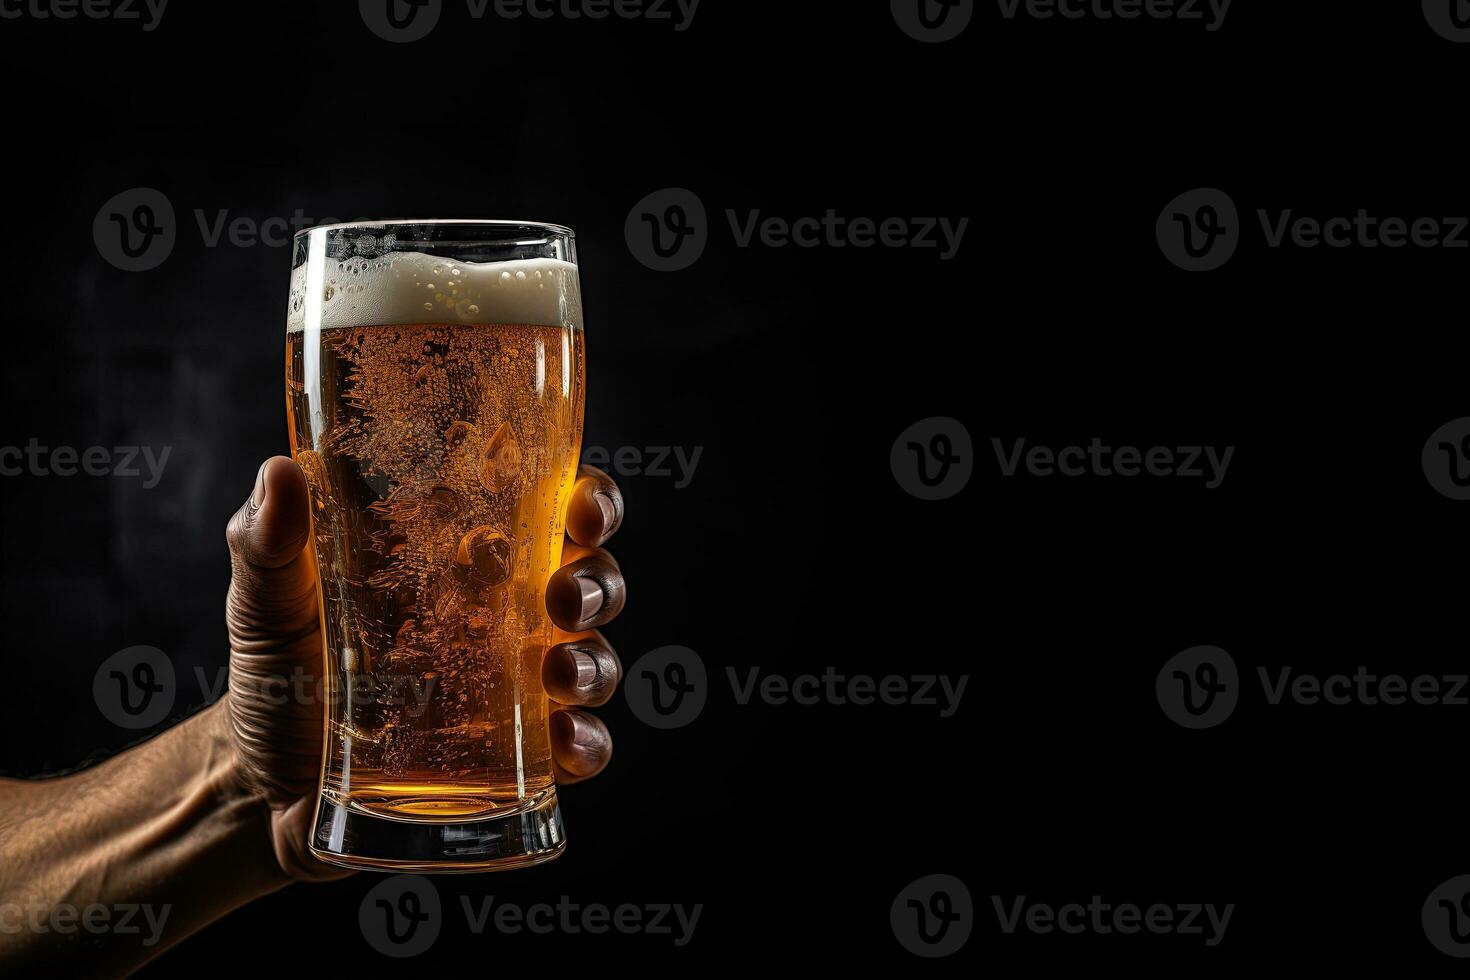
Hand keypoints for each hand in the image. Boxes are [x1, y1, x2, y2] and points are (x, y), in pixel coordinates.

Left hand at [223, 457, 626, 880]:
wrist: (261, 786)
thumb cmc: (278, 675)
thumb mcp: (267, 603)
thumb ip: (269, 541)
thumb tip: (281, 472)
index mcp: (464, 560)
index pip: (551, 509)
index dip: (589, 501)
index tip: (582, 507)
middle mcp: (506, 618)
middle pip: (592, 580)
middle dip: (597, 583)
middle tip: (563, 598)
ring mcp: (517, 691)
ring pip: (596, 660)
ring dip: (595, 663)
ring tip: (559, 674)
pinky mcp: (514, 762)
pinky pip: (579, 748)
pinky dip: (588, 744)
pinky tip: (566, 742)